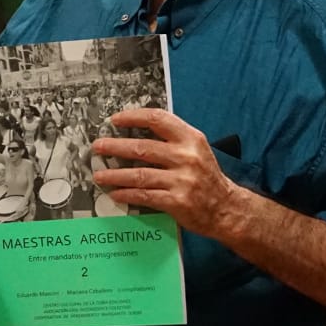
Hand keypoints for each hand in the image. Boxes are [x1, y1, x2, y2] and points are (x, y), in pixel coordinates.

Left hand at [91, 108, 239, 237]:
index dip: (134, 117)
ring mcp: (181, 180)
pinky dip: (127, 194)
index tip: (115, 119)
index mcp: (191, 139)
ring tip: (98, 175)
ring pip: (139, 174)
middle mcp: (186, 157)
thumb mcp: (197, 150)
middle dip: (115, 147)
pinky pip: (144, 196)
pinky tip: (115, 193)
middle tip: (98, 147)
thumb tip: (137, 132)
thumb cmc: (207, 177)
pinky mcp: (176, 202)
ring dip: (115, 175)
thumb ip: (173, 139)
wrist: (227, 208)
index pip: (158, 119)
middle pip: (142, 148)